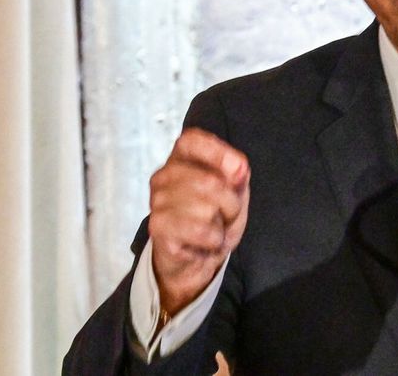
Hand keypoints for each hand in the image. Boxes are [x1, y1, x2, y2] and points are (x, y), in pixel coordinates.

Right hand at [148, 127, 250, 314]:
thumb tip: (239, 168)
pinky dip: (212, 240)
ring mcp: (157, 201)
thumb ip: (237, 175)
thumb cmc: (213, 218)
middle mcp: (163, 176)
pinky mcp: (157, 227)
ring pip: (207, 208)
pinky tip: (203, 242)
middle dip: (231, 202)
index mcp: (180, 159)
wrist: (195, 258)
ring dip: (221, 225)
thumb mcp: (234, 192)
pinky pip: (200, 230)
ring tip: (211, 228)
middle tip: (226, 214)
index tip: (239, 170)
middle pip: (210, 181)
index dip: (220, 153)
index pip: (192, 140)